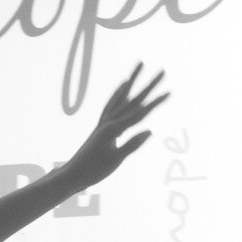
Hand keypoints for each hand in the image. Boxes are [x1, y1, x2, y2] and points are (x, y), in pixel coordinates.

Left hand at [65, 65, 168, 188]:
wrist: (72, 175)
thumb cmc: (93, 171)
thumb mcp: (115, 160)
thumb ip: (132, 145)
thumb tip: (150, 131)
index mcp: (113, 129)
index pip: (140, 114)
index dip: (155, 103)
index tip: (169, 92)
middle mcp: (108, 121)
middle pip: (133, 99)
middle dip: (149, 85)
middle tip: (163, 71)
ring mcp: (103, 121)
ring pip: (121, 96)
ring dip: (132, 80)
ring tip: (140, 65)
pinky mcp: (100, 125)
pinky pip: (111, 104)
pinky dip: (118, 94)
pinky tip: (123, 87)